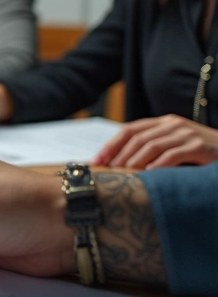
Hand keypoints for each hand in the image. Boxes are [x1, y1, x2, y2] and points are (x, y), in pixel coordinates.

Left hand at [93, 114, 217, 168]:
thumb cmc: (200, 154)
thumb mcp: (174, 146)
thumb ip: (153, 149)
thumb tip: (120, 165)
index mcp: (164, 122)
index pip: (130, 130)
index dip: (111, 145)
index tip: (97, 160)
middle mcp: (173, 125)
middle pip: (137, 138)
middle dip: (119, 154)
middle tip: (107, 170)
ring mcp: (187, 134)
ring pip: (152, 145)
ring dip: (134, 160)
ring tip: (124, 174)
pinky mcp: (199, 147)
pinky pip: (173, 155)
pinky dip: (158, 165)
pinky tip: (149, 174)